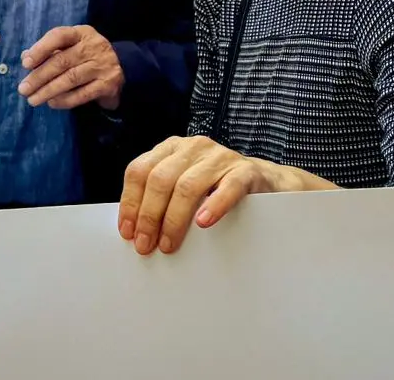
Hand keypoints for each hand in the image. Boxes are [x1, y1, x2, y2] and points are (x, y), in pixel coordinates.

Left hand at [18, 25, 124, 110]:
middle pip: (62, 61)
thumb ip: (49, 51)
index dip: (41, 49)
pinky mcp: (108, 84)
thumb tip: (25, 58)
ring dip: (48, 91)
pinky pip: (82, 94)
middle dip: (39, 76)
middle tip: (23, 89)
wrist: (123, 67)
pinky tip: (52, 103)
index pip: (59, 36)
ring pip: (70, 79)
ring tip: (33, 99)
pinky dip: (65, 100)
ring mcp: (103, 65)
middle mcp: (94, 46)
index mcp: (82, 33)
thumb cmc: (87, 56)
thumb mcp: (71, 47)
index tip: (25, 64)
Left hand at [118, 136, 288, 254]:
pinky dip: (214, 205)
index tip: (128, 232)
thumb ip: (162, 198)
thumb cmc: (217, 188)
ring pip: (188, 185)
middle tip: (146, 245)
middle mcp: (194, 147)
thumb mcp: (184, 186)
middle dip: (149, 215)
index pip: (140, 170)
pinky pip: (228, 187)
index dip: (130, 202)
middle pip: (161, 179)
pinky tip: (204, 223)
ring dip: (174, 219)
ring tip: (169, 244)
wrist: (266, 182)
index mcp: (172, 148)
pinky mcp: (246, 171)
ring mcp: (220, 157)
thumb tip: (135, 231)